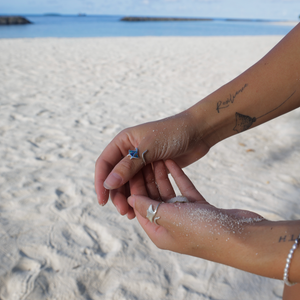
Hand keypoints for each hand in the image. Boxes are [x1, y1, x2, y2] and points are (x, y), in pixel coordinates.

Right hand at [95, 110, 210, 217]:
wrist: (198, 132)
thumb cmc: (173, 133)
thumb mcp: (148, 148)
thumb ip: (128, 166)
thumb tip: (108, 184)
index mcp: (123, 141)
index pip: (104, 163)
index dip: (101, 182)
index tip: (102, 201)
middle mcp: (129, 152)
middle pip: (116, 176)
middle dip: (117, 194)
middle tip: (123, 211)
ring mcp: (141, 161)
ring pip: (129, 183)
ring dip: (129, 198)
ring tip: (132, 214)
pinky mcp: (153, 170)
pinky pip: (142, 184)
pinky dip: (141, 195)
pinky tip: (143, 207)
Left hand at [128, 160, 264, 262]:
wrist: (242, 237)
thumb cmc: (203, 231)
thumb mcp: (170, 218)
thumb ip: (149, 207)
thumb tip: (130, 199)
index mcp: (159, 232)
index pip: (140, 208)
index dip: (134, 188)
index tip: (130, 169)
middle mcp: (170, 225)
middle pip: (153, 199)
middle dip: (147, 179)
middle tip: (142, 159)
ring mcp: (186, 217)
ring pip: (168, 193)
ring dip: (162, 176)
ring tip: (156, 157)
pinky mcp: (200, 208)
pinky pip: (184, 190)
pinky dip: (178, 177)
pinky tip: (171, 162)